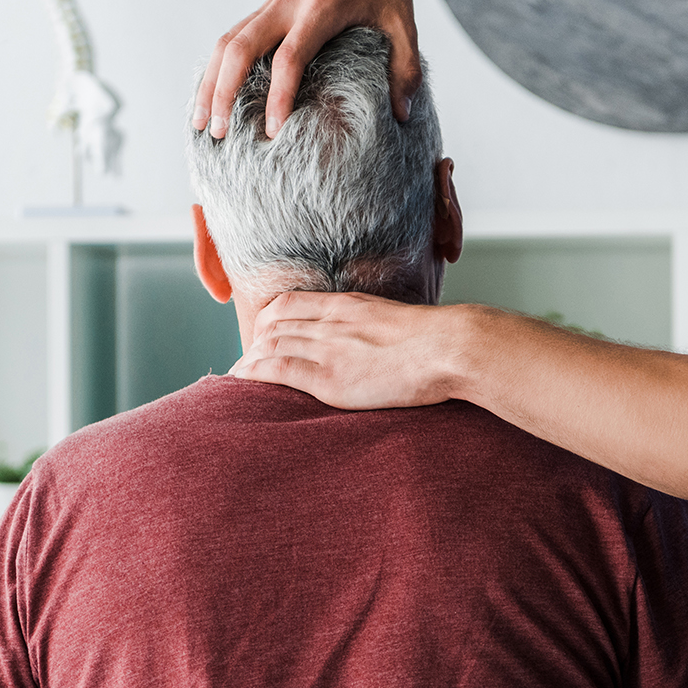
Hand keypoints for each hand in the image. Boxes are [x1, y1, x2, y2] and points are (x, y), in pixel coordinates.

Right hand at [194, 0, 423, 138]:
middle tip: (218, 132)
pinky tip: (212, 94)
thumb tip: (403, 114)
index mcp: (321, 8)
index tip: (272, 130)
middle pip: (240, 48)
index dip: (278, 96)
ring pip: (227, 41)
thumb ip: (405, 68)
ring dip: (210, 81)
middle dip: (223, 91)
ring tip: (202, 121)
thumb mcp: (404, 23)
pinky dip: (217, 66)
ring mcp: (273, 2)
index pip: (290, 57)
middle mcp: (288, 3)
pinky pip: (233, 36)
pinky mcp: (268, 5)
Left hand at [233, 292, 506, 409]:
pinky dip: (253, 374)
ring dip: (248, 360)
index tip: (261, 336)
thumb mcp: (397, 321)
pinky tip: (241, 382)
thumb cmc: (438, 341)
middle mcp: (329, 322)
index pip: (289, 305)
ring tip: (239, 376)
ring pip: (269, 345)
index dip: (266, 320)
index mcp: (346, 306)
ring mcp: (327, 348)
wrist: (449, 346)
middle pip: (272, 325)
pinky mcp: (329, 377)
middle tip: (247, 360)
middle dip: (253, 343)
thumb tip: (376, 345)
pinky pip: (277, 370)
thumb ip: (374, 329)